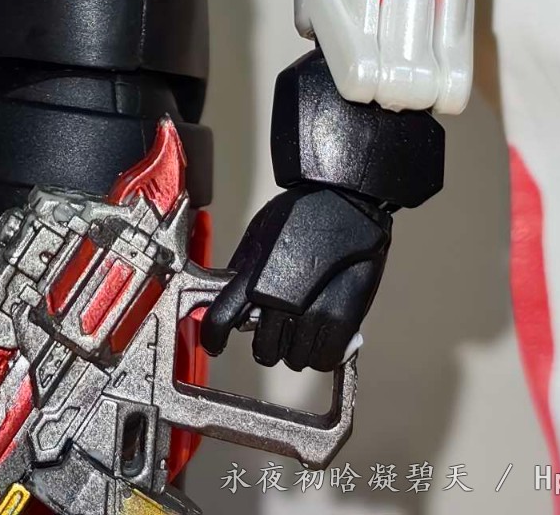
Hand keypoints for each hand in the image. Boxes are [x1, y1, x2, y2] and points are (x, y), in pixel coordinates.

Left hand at [200, 185, 389, 372]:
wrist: (344, 201)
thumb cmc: (302, 212)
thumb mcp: (257, 237)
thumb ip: (243, 272)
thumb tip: (232, 300)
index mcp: (253, 279)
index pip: (221, 322)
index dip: (214, 338)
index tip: (215, 343)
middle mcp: (279, 302)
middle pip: (264, 350)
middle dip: (266, 340)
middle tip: (276, 324)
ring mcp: (312, 314)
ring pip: (294, 358)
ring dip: (295, 347)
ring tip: (303, 324)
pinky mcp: (343, 321)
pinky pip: (324, 359)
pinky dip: (320, 352)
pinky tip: (320, 335)